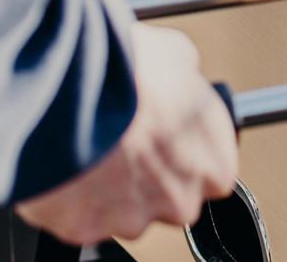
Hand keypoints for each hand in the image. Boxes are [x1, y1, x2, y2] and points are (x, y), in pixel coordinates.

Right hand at [17, 24, 238, 245]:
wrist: (73, 85)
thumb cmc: (133, 71)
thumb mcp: (180, 57)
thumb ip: (188, 86)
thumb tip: (182, 77)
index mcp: (215, 164)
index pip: (210, 173)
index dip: (185, 154)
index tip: (166, 140)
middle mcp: (181, 201)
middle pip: (168, 199)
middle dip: (149, 177)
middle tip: (128, 144)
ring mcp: (131, 220)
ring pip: (123, 213)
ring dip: (110, 190)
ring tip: (96, 151)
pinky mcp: (83, 228)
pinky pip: (80, 218)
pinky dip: (73, 199)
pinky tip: (71, 166)